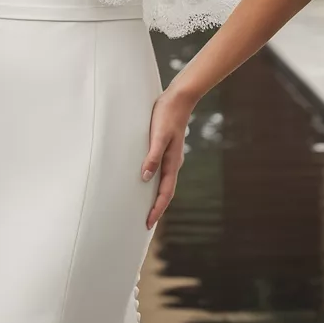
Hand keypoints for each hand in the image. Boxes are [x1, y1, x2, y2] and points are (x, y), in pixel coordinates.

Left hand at [140, 85, 194, 229]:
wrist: (179, 99)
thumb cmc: (166, 115)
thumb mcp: (157, 135)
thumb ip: (152, 156)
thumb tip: (145, 177)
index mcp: (172, 162)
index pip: (164, 193)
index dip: (157, 209)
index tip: (148, 224)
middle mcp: (173, 163)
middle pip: (165, 192)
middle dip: (156, 208)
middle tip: (146, 223)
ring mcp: (170, 156)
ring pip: (163, 182)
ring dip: (155, 196)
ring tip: (144, 207)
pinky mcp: (166, 149)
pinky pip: (160, 171)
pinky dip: (155, 181)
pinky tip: (146, 180)